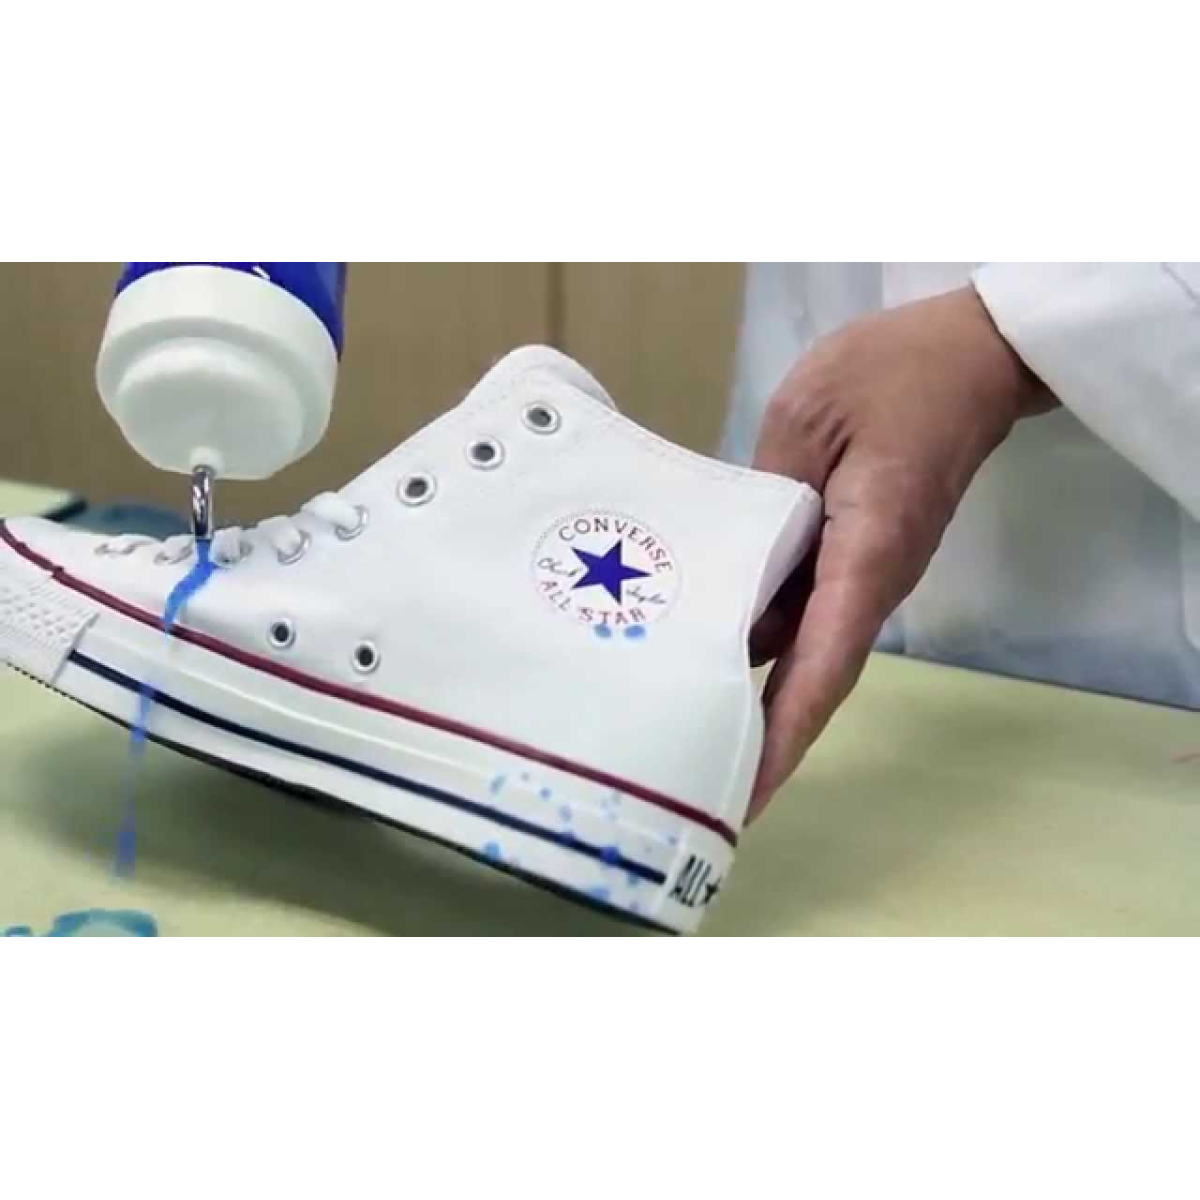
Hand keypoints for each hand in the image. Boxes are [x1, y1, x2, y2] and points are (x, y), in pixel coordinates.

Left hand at [749, 286, 1053, 816]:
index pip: (824, 662)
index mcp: (869, 552)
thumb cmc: (894, 373)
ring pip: (810, 651)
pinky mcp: (857, 554)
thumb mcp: (806, 417)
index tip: (747, 788)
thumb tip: (733, 578)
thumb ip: (764, 500)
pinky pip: (807, 613)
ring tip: (692, 736)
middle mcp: (873, 580)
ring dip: (762, 700)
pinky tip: (708, 652)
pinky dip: (765, 645)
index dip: (783, 731)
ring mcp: (868, 571)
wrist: (968, 354)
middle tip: (701, 788)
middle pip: (816, 678)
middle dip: (766, 739)